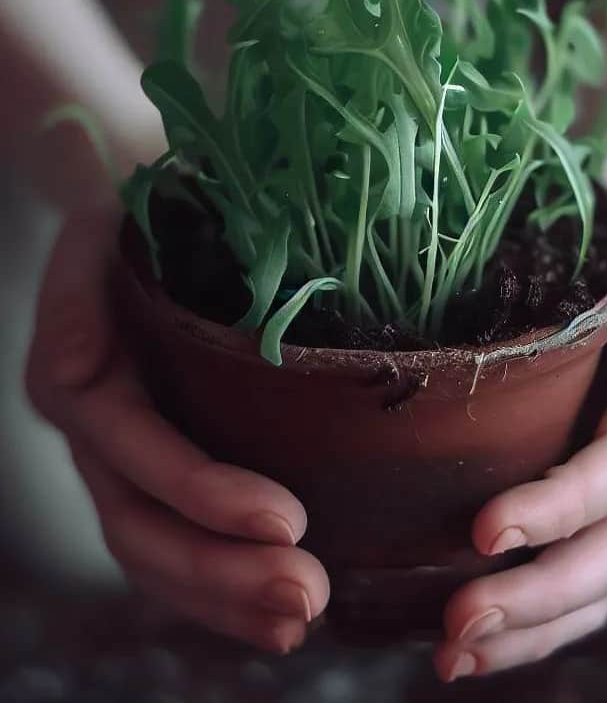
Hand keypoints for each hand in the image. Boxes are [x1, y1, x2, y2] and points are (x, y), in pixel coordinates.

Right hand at [26, 208, 329, 653]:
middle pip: (142, 524)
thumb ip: (126, 269)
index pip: (140, 453)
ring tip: (301, 618)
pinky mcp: (151, 457)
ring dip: (226, 597)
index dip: (206, 494)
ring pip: (155, 549)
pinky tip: (274, 612)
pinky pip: (175, 535)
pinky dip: (221, 583)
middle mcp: (94, 422)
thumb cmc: (146, 207)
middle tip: (308, 597)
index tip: (287, 520)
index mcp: (82, 371)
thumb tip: (120, 334)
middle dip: (224, 573)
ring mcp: (119, 449)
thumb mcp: (132, 219)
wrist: (132, 204)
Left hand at [434, 242, 606, 679]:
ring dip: (529, 625)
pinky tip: (472, 640)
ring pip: (591, 578)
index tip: (489, 531)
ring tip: (454, 654)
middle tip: (460, 625)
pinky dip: (529, 616)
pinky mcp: (581, 494)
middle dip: (540, 594)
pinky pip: (567, 566)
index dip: (566, 506)